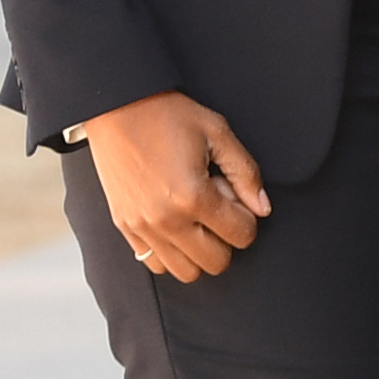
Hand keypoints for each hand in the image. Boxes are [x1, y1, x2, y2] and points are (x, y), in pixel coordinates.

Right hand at [76, 91, 267, 283]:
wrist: (115, 106)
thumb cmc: (167, 115)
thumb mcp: (218, 133)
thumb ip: (246, 174)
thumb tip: (263, 209)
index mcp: (192, 196)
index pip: (242, 235)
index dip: (246, 215)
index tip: (231, 192)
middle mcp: (165, 220)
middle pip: (217, 262)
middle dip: (226, 238)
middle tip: (215, 205)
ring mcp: (141, 227)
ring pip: (186, 272)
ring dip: (199, 250)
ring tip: (193, 214)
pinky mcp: (124, 227)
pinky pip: (155, 264)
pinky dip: (171, 252)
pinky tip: (174, 221)